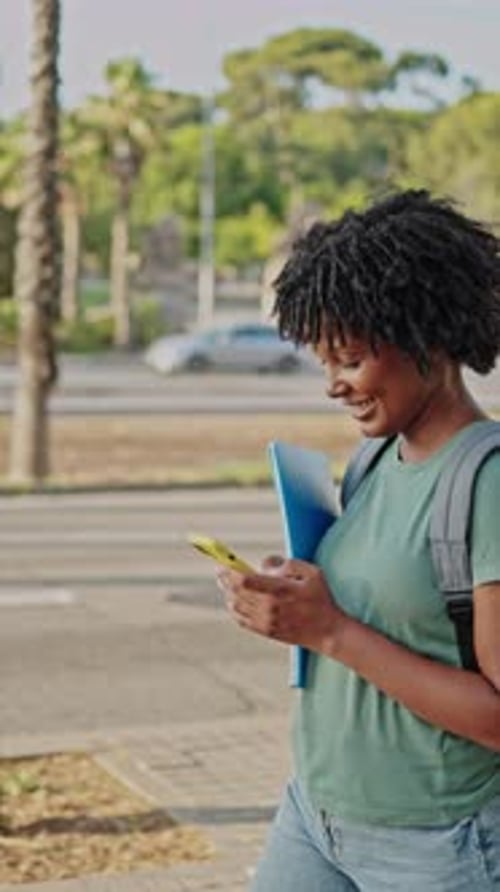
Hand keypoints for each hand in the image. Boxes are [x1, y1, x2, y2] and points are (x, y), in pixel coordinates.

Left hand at [216, 556, 347, 656]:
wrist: (327, 631)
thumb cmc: (320, 598)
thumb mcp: (312, 573)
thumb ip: (287, 564)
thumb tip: (263, 564)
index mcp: (280, 590)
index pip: (245, 580)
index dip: (230, 571)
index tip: (222, 564)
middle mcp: (269, 607)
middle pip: (236, 592)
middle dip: (225, 580)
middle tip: (220, 571)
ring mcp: (266, 622)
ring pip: (236, 606)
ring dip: (228, 594)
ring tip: (225, 584)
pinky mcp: (266, 631)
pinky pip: (241, 620)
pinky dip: (234, 609)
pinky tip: (234, 601)